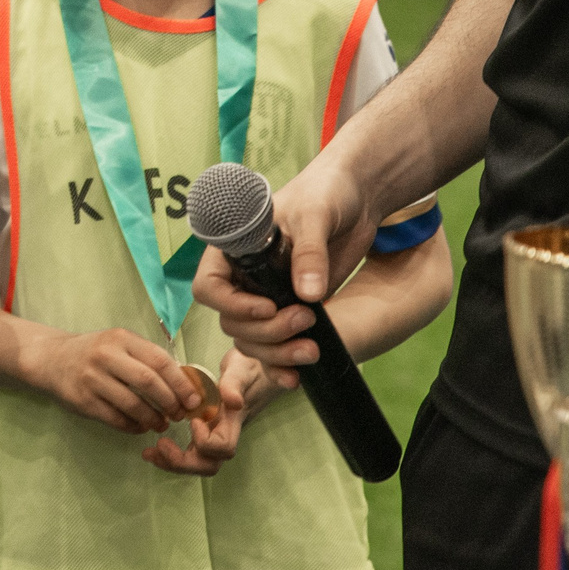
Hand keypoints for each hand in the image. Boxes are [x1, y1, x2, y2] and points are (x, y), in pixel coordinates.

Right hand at [33, 325, 200, 434]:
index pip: (159, 360)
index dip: (181, 383)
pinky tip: (140, 426)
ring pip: (133, 405)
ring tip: (162, 424)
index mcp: (121, 338)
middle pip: (148, 382)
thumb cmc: (95, 352)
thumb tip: (184, 385)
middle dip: (170, 402)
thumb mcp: (119, 344)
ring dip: (153, 419)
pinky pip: (116, 419)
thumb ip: (146, 358)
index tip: (194, 400)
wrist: (52, 359)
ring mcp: (92, 379)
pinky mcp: (83, 401)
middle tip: (180, 414)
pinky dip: (134, 427)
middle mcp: (106, 356)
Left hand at [142, 350, 252, 477]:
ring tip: (149, 453)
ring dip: (172, 463)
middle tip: (160, 444)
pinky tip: (151, 450)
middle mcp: (223, 434)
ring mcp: (212, 436)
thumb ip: (235, 384)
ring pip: (197, 464)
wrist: (251, 370)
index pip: (223, 448)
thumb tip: (234, 402)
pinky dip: (169, 456)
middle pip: (208, 465)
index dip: (205, 441)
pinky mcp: (202, 434)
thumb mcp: (240, 369)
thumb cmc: (246, 367)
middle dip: (183, 462)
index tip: (193, 420)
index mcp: (233, 422)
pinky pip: (188, 454)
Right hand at [192, 151, 372, 394]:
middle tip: (305, 320)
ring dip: (277, 353)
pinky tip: (297, 377)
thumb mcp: (315, 214)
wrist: (358, 200)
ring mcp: (267, 297)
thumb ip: (309, 252)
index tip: (267, 306)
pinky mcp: (291, 312)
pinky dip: (281, 366)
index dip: (232, 305)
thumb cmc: (325, 192)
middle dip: (266, 331)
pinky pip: (274, 349)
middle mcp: (244, 276)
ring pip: (252, 341)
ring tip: (312, 349)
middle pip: (232, 322)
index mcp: (234, 248)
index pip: (209, 287)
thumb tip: (308, 295)